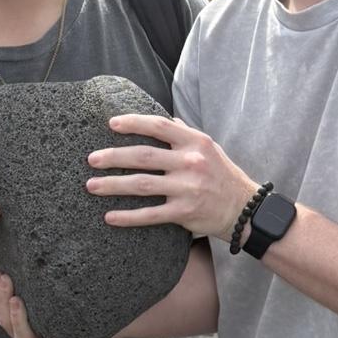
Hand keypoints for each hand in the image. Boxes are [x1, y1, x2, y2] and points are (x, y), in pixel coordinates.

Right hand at [0, 269, 67, 337]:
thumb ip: (4, 286)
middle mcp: (22, 337)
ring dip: (16, 319)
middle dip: (3, 300)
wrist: (70, 322)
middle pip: (6, 323)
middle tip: (6, 280)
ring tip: (16, 300)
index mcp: (12, 324)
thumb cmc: (44, 307)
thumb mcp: (25, 293)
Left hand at [85, 114, 256, 241]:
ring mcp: (187, 188)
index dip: (134, 122)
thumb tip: (164, 120)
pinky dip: (128, 217)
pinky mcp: (185, 212)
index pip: (160, 126)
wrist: (245, 209)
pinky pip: (150, 214)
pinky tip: (110, 217)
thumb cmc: (222, 175)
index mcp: (195, 142)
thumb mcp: (210, 148)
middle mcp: (191, 163)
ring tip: (91, 186)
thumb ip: (185, 133)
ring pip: (142, 184)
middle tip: (91, 159)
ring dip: (113, 185)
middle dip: (113, 157)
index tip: (111, 124)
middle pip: (144, 156)